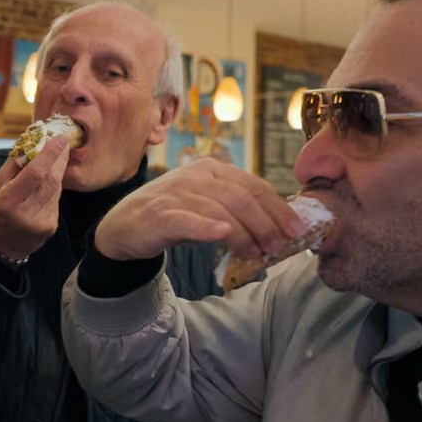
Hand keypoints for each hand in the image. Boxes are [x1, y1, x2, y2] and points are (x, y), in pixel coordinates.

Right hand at [0, 135, 70, 260]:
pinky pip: (56, 200)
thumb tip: (34, 137)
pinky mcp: (50, 227)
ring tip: (57, 156)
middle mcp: (25, 214)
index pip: (35, 173)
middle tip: (63, 141)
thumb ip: (16, 162)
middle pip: (50, 180)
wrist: (1, 245)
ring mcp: (40, 223)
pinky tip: (49, 180)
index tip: (60, 137)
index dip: (50, 154)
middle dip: (59, 158)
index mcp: (7, 202)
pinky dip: (54, 187)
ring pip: (56, 189)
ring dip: (58, 170)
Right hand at [94, 158, 307, 260]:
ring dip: (243, 233)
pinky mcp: (158, 214)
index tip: (297, 230)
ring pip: (219, 210)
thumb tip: (279, 230)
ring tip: (258, 252)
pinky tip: (222, 235)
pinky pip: (185, 219)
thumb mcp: (208, 208)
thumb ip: (238, 212)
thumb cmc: (173, 217)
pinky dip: (205, 227)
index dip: (278, 208)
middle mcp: (195, 175)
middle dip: (266, 223)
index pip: (253, 185)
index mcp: (212, 169)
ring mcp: (175, 192)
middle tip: (280, 246)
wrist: (123, 227)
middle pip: (240, 197)